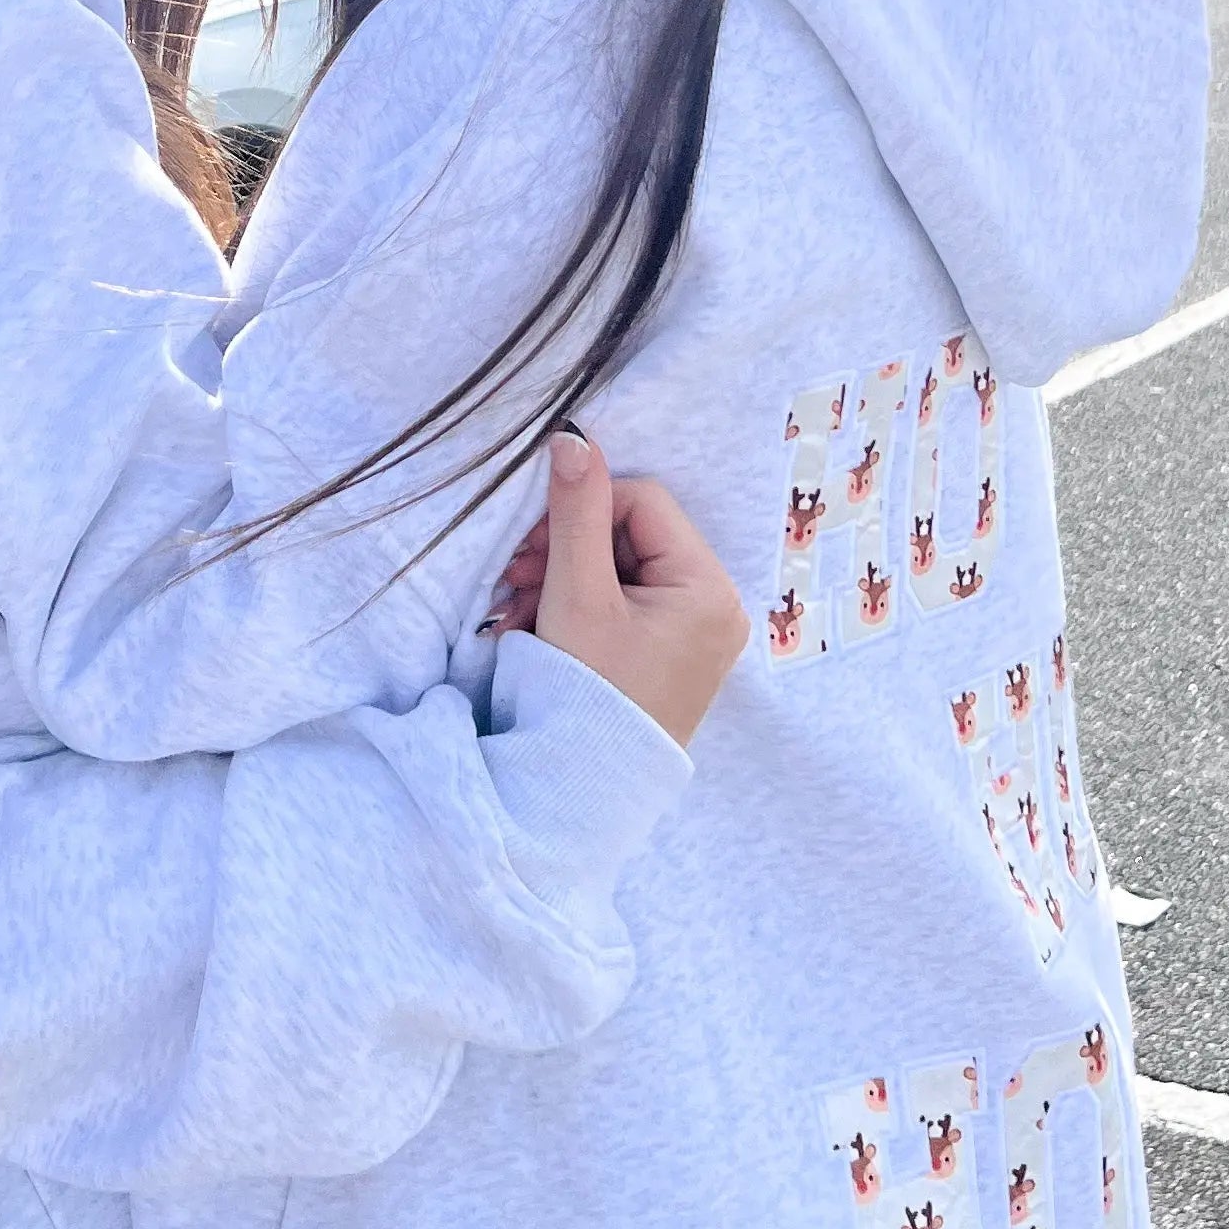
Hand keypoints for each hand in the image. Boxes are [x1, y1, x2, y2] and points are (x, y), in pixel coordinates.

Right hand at [489, 427, 748, 745]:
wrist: (583, 791)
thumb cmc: (587, 693)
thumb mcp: (576, 595)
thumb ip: (574, 513)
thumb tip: (573, 437)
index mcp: (707, 588)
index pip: (642, 503)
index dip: (582, 510)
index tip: (531, 545)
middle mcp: (714, 608)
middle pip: (631, 537)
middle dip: (565, 551)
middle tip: (514, 578)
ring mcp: (695, 635)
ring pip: (620, 570)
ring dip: (561, 579)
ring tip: (515, 612)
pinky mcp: (671, 655)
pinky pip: (623, 605)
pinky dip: (577, 608)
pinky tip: (534, 628)